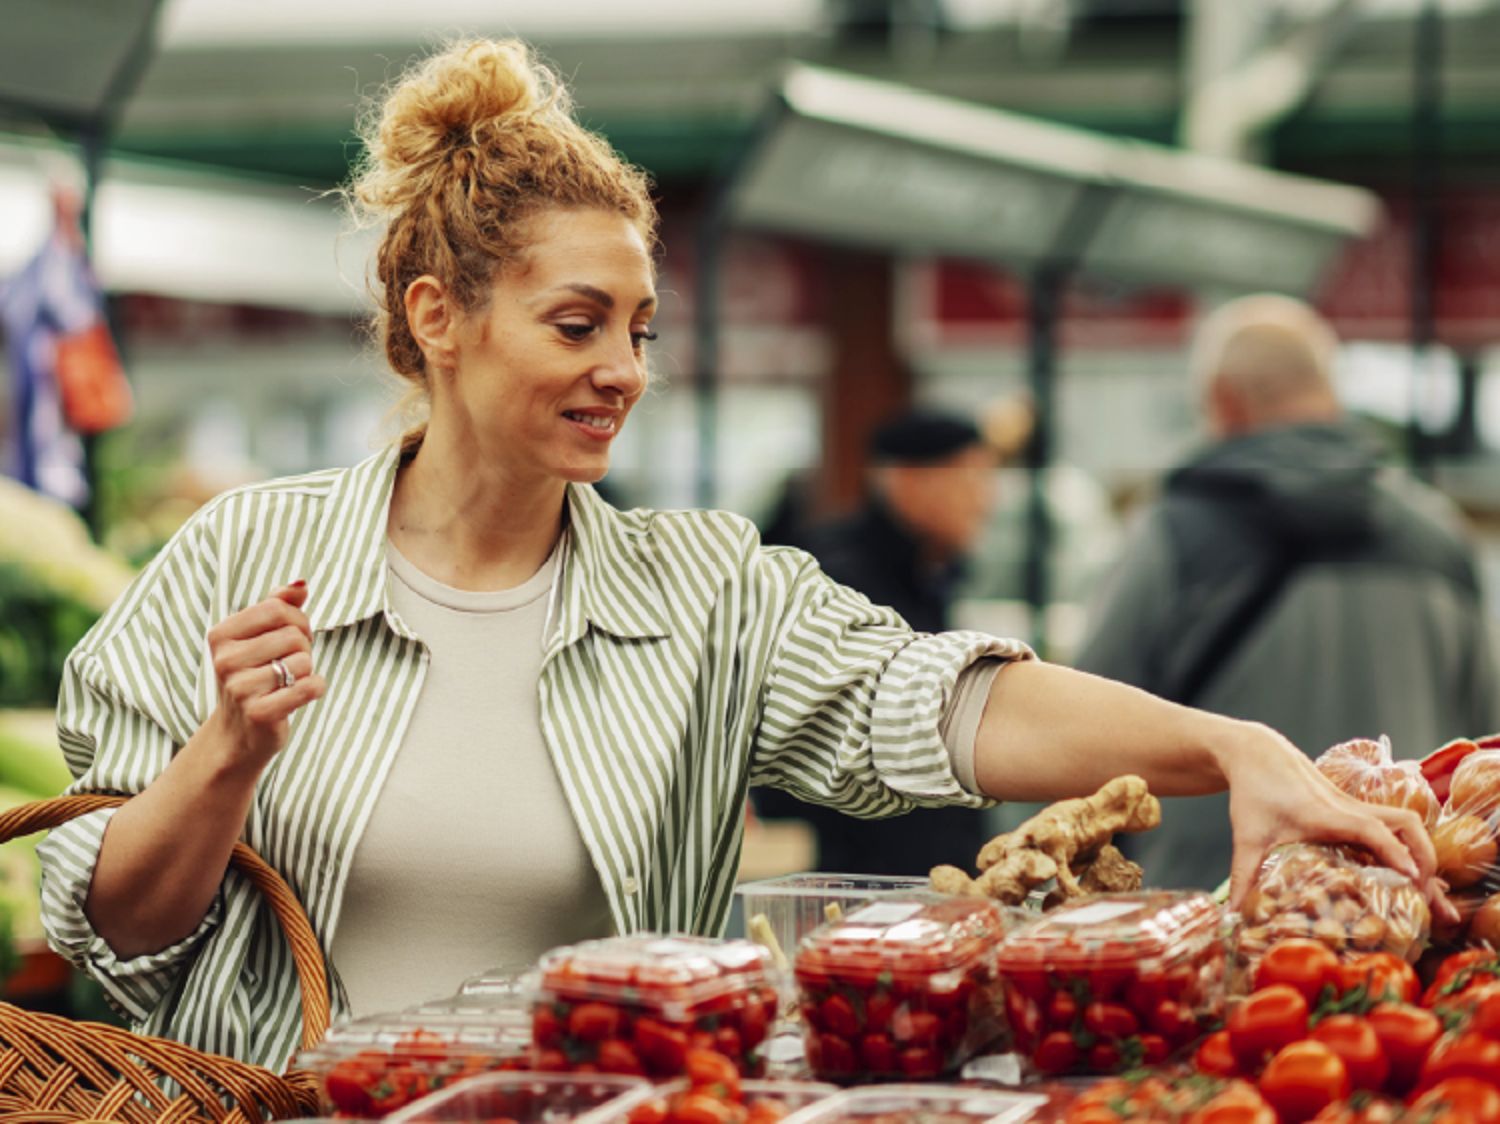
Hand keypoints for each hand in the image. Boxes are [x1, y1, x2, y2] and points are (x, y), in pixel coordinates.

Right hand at [205, 581, 325, 771]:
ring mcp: (240, 689)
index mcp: (221, 635)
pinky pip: (310, 687)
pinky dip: (315, 689)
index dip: (297, 620)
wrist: (238, 734)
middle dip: (303, 648)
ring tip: (286, 683)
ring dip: (307, 671)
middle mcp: (225, 660)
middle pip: (294, 635)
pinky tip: (298, 696)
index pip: (277, 608)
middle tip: (287, 666)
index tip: (291, 637)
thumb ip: (278, 606)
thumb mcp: (258, 638)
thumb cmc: (254, 677)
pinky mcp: (260, 713)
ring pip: (304, 661)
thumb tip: (300, 584)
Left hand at [1219, 721, 1449, 920]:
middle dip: (1424, 855)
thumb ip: (1243, 875)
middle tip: (1427, 892)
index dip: (1395, 853)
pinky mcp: (1353, 807)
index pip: (1372, 830)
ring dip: (1420, 848)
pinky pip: (1391, 823)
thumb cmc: (1253, 790)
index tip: (1414, 879)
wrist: (1257, 753)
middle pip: (1405, 823)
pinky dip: (1404, 844)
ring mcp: (1354, 806)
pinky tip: (1401, 870)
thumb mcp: (1247, 836)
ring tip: (1423, 885)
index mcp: (1326, 814)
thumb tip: (1233, 916)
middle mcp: (1348, 808)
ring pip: (1404, 820)